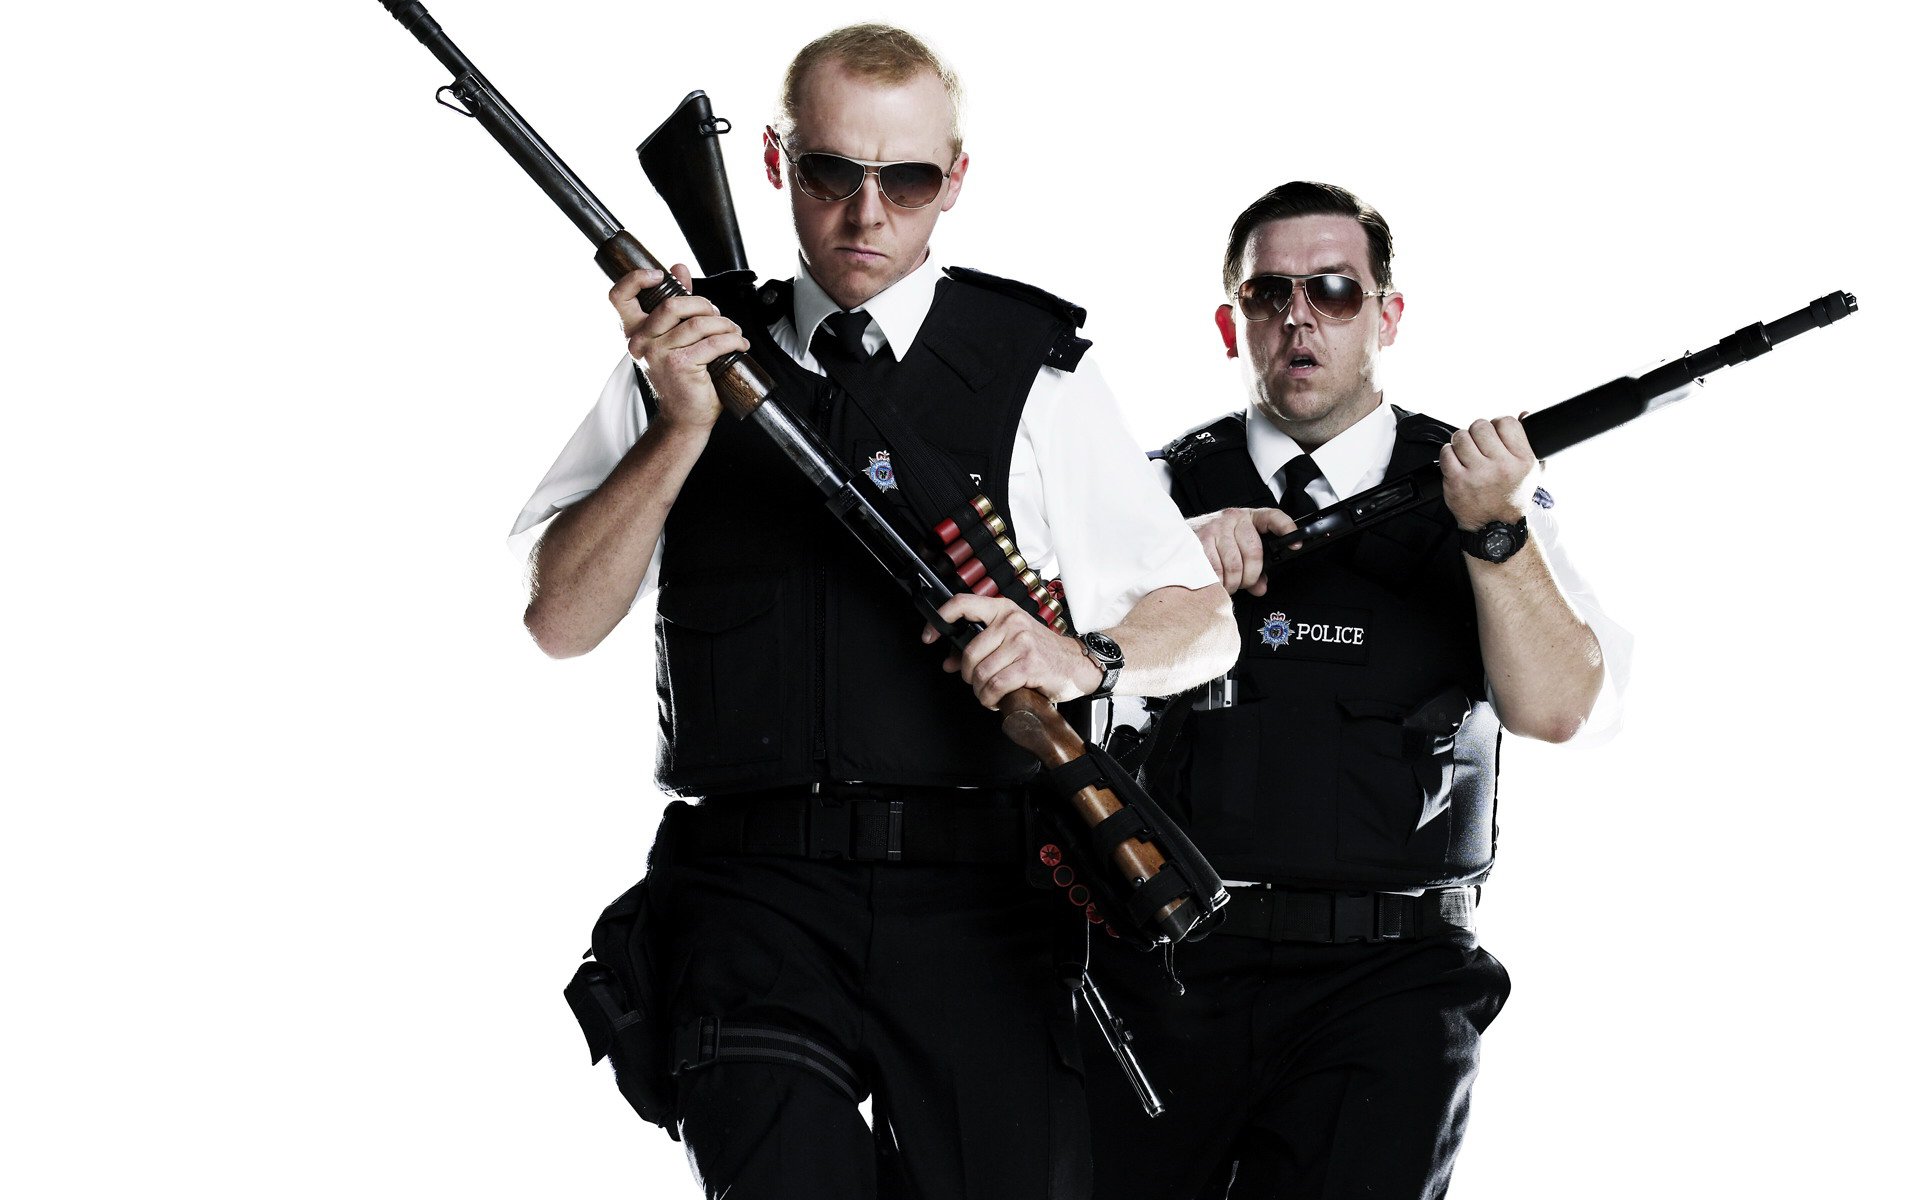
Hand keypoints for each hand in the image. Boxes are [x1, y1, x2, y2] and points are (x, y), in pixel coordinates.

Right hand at [610, 265, 749, 430]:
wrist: (684, 417)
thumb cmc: (679, 377)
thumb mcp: (671, 338)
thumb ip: (674, 303)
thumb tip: (679, 268)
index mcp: (633, 332)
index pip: (619, 296)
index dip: (636, 278)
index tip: (661, 276)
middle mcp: (641, 342)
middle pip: (673, 304)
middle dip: (703, 305)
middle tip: (716, 315)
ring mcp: (659, 354)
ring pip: (698, 323)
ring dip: (724, 324)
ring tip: (733, 331)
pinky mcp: (681, 365)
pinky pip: (713, 342)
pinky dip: (732, 340)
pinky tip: (739, 344)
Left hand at [920, 593, 1102, 708]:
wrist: (1077, 664)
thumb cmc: (1042, 652)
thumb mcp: (1010, 641)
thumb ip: (980, 648)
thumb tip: (950, 662)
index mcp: (1003, 610)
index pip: (963, 604)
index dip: (940, 620)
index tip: (929, 637)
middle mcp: (1011, 622)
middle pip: (969, 652)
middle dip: (969, 676)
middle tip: (979, 683)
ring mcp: (1021, 642)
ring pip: (981, 673)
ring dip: (981, 692)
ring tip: (990, 694)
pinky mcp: (1029, 664)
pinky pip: (996, 686)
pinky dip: (991, 699)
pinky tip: (997, 700)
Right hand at [1187, 507, 1299, 596]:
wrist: (1180, 535)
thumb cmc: (1213, 542)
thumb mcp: (1237, 547)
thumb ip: (1254, 567)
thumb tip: (1261, 588)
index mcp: (1249, 517)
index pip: (1272, 517)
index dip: (1286, 528)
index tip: (1296, 544)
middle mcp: (1233, 519)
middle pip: (1254, 553)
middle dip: (1250, 576)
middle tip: (1243, 583)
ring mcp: (1216, 528)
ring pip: (1234, 565)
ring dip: (1233, 582)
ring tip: (1228, 583)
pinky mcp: (1200, 540)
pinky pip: (1216, 570)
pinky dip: (1218, 582)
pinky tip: (1217, 582)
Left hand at [1440, 416, 1537, 529]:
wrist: (1496, 529)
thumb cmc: (1512, 498)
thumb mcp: (1532, 471)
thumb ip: (1530, 441)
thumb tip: (1524, 413)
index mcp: (1523, 460)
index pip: (1506, 422)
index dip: (1498, 425)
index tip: (1495, 435)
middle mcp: (1501, 466)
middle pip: (1481, 426)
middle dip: (1477, 432)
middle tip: (1479, 445)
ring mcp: (1478, 474)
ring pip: (1461, 436)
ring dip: (1461, 442)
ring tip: (1467, 453)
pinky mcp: (1457, 481)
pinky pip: (1446, 452)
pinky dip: (1449, 453)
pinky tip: (1457, 462)